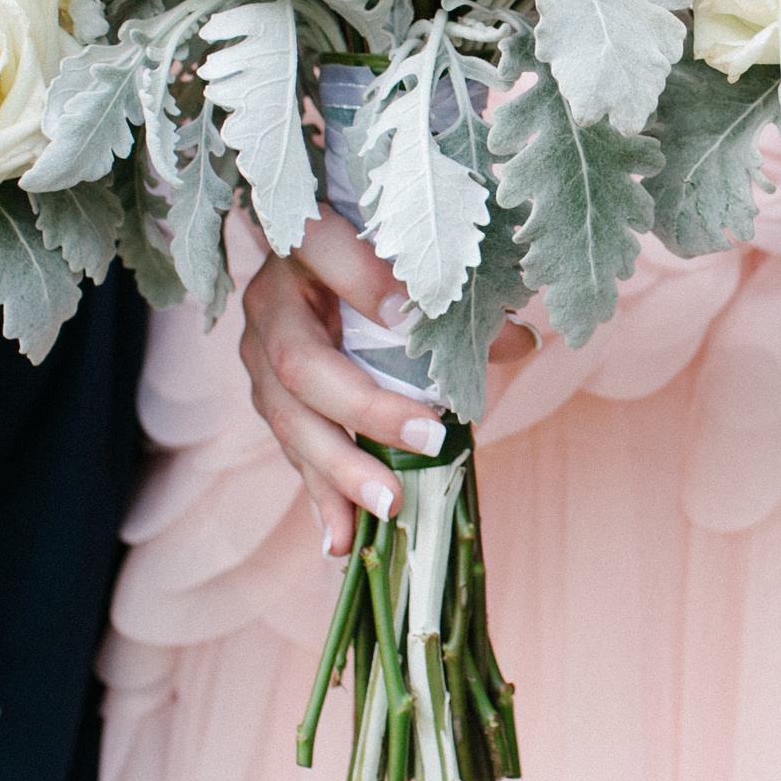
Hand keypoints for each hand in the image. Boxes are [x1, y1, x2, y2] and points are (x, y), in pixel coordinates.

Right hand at [240, 211, 534, 553]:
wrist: (313, 259)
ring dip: (339, 469)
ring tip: (389, 506)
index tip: (411, 318)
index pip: (325, 252)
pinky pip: (291, 449)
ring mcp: (258, 351)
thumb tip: (521, 343)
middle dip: (364, 410)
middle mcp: (271, 299)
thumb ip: (462, 296)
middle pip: (301, 362)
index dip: (365, 283)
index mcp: (307, 241)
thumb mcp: (414, 261)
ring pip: (289, 417)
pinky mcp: (265, 395)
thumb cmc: (380, 254)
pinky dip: (321, 495)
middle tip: (428, 440)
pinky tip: (343, 538)